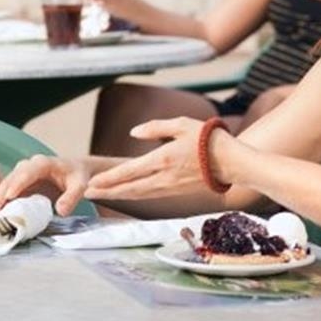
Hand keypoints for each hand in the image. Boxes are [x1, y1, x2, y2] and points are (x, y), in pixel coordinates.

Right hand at [0, 155, 90, 217]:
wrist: (73, 170)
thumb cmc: (76, 176)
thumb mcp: (79, 185)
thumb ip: (72, 197)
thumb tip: (60, 211)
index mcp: (42, 163)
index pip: (27, 171)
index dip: (17, 183)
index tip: (9, 196)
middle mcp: (27, 167)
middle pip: (10, 180)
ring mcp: (20, 176)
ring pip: (3, 187)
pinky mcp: (17, 187)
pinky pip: (4, 195)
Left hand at [84, 117, 221, 200]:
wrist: (233, 163)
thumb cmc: (208, 139)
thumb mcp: (181, 124)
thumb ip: (155, 128)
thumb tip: (133, 132)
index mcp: (162, 159)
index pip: (129, 172)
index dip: (109, 178)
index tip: (92, 182)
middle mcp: (163, 177)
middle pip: (129, 188)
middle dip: (106, 192)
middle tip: (86, 194)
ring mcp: (170, 187)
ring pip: (138, 194)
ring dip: (117, 196)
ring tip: (99, 196)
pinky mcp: (176, 191)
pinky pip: (149, 195)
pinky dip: (133, 195)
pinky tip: (125, 194)